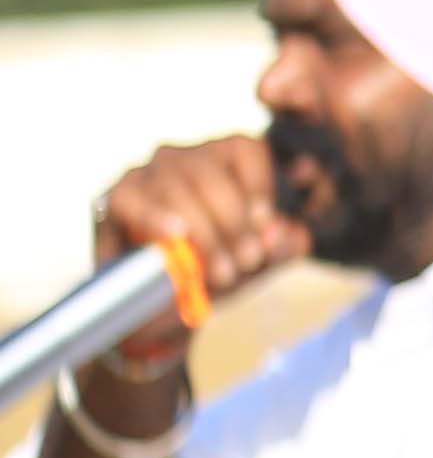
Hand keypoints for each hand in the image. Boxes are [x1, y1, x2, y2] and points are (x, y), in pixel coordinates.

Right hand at [86, 132, 302, 355]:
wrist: (161, 309)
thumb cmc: (214, 273)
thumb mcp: (257, 263)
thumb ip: (281, 247)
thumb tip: (292, 233)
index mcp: (222, 160)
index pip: (244, 149)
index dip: (259, 186)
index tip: (266, 227)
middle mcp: (182, 158)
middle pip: (211, 173)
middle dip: (234, 222)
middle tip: (247, 262)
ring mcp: (145, 174)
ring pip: (176, 187)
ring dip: (204, 232)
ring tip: (221, 272)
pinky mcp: (114, 197)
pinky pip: (132, 199)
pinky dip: (155, 217)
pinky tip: (174, 234)